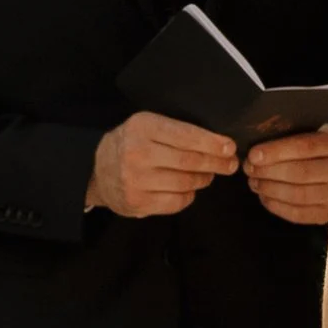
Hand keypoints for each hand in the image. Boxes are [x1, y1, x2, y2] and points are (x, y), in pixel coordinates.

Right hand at [87, 110, 236, 216]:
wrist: (97, 170)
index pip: (186, 136)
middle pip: (189, 161)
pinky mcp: (138, 202)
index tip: (229, 147)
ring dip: (203, 179)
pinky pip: (176, 202)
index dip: (212, 143)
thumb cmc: (131, 144)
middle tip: (230, 164)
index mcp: (142, 127)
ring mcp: (136, 181)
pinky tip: (189, 189)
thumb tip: (217, 142)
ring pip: (186, 183)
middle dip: (215, 163)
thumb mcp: (147, 125)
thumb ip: (176, 130)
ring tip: (208, 175)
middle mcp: (137, 153)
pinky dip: (189, 196)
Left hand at [245, 125, 327, 225]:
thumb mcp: (327, 133)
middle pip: (299, 172)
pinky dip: (278, 207)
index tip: (253, 154)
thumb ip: (302, 137)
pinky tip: (265, 198)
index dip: (277, 151)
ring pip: (298, 195)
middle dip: (268, 172)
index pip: (305, 146)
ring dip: (270, 190)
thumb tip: (263, 143)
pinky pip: (301, 214)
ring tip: (254, 183)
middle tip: (249, 169)